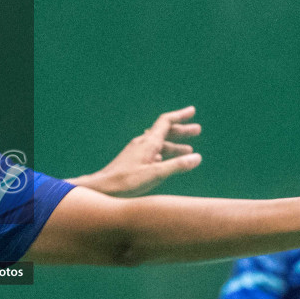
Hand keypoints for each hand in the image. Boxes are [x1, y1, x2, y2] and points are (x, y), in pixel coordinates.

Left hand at [72, 107, 201, 196]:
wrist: (102, 187)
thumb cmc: (126, 181)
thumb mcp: (155, 174)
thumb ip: (176, 166)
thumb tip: (197, 157)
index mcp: (148, 143)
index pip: (166, 122)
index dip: (180, 116)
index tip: (192, 111)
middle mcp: (142, 143)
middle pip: (164, 132)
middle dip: (181, 131)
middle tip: (197, 130)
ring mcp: (136, 151)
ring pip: (159, 143)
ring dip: (174, 145)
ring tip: (189, 150)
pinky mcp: (132, 160)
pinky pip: (151, 152)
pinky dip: (163, 153)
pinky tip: (165, 159)